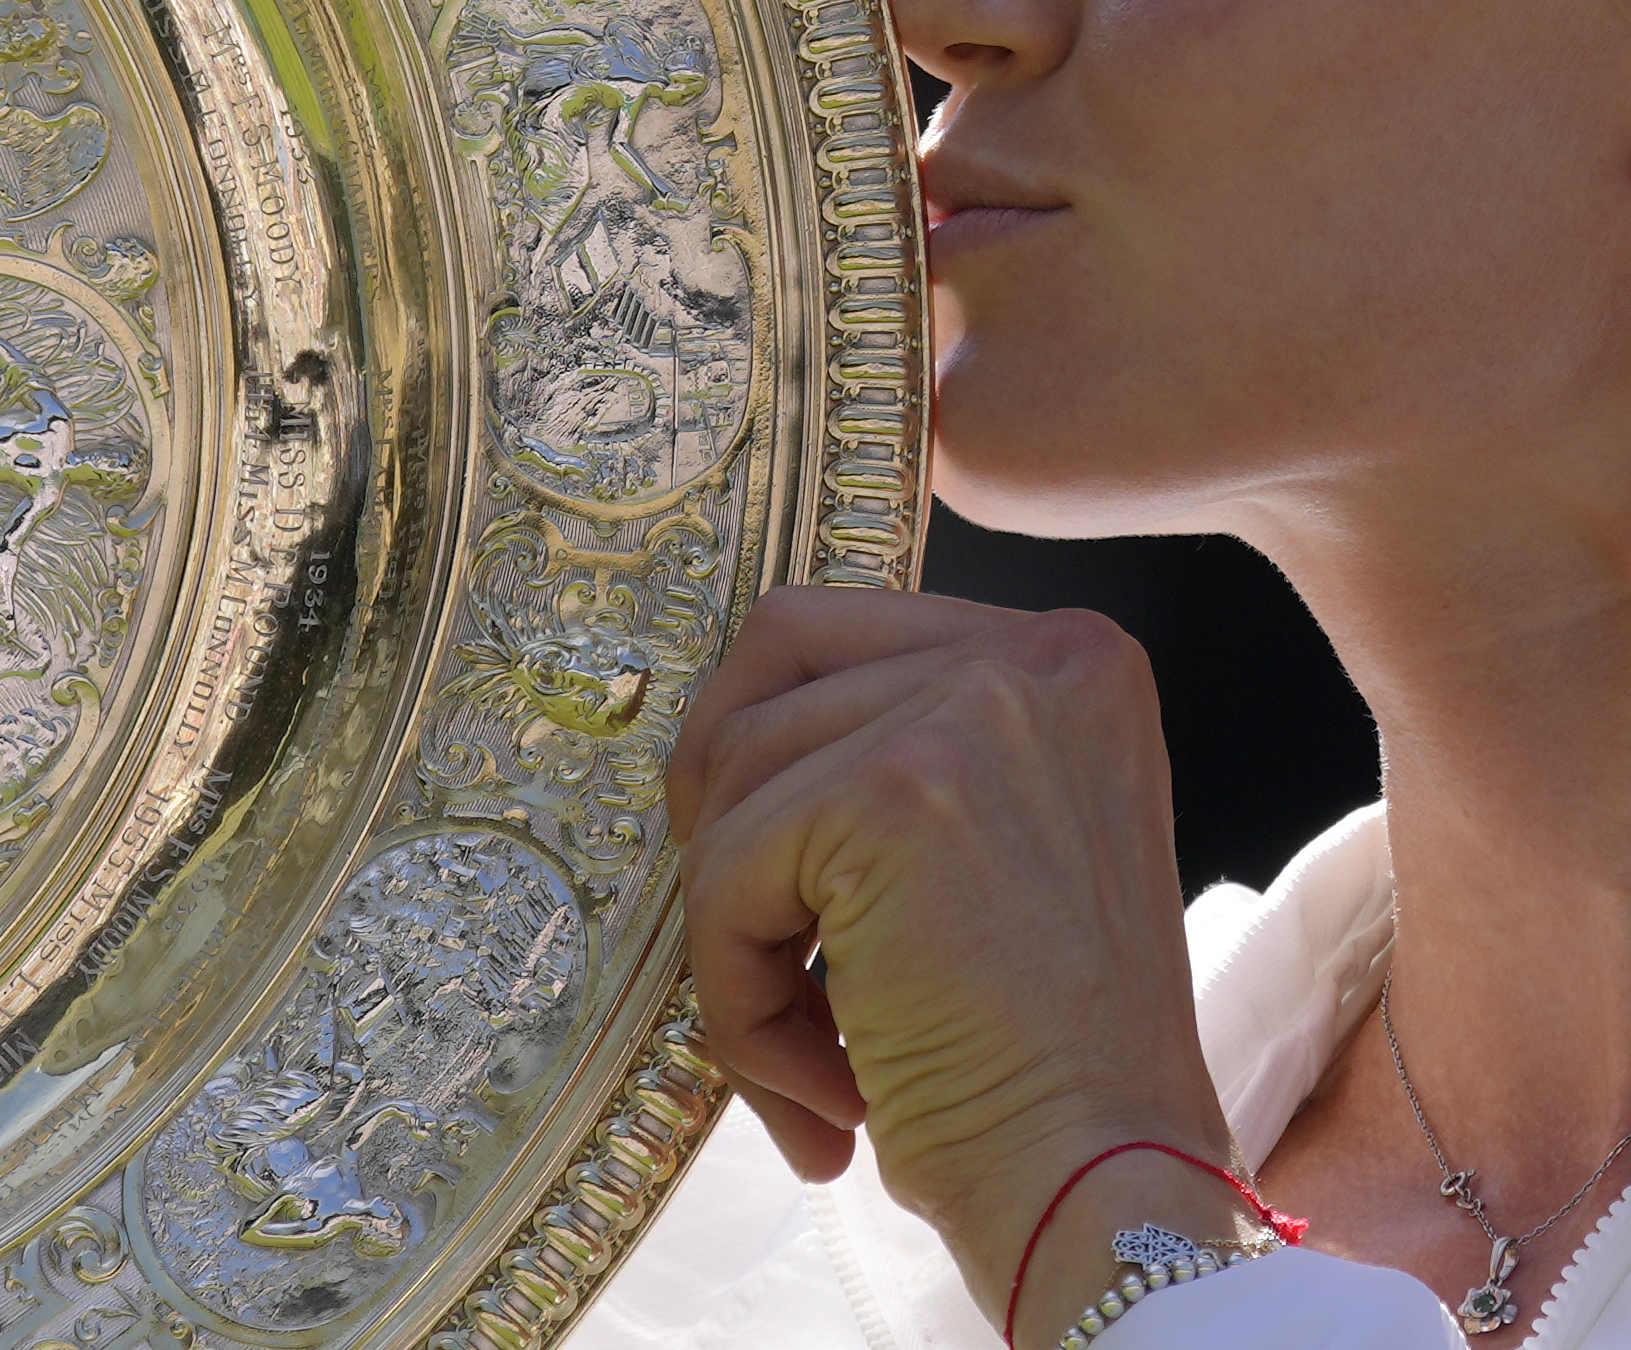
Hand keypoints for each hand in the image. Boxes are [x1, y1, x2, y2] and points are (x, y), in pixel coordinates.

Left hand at [669, 586, 1242, 1324]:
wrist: (1108, 1185)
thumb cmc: (1041, 1057)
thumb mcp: (997, 846)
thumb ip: (893, 757)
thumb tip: (714, 739)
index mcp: (1068, 658)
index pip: (826, 636)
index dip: (764, 755)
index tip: (779, 875)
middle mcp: (1036, 653)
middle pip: (764, 680)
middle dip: (726, 822)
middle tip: (758, 952)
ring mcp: (968, 709)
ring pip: (732, 779)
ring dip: (735, 933)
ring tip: (813, 1052)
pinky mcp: (895, 792)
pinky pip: (727, 868)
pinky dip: (733, 986)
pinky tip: (819, 1077)